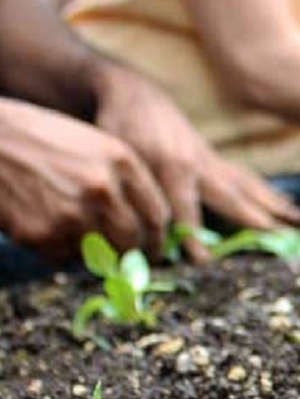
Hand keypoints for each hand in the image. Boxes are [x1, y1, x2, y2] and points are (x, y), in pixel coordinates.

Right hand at [0, 98, 167, 261]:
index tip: (154, 249)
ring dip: (91, 251)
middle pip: (133, 241)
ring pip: (100, 254)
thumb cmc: (43, 141)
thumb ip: (126, 182)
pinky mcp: (43, 234)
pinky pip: (64, 258)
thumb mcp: (94, 146)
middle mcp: (101, 187)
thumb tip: (150, 228)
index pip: (157, 216)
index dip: (158, 239)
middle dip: (131, 254)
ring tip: (71, 228)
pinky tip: (44, 224)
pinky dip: (59, 250)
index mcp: (120, 162)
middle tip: (125, 258)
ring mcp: (72, 213)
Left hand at [93, 64, 299, 261]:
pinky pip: (250, 181)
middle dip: (260, 221)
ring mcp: (213, 163)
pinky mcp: (218, 161)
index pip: (184, 209)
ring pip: (250, 188)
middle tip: (287, 242)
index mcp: (171, 168)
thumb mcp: (118, 158)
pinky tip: (290, 207)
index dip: (192, 236)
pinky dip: (272, 195)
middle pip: (235, 199)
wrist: (135, 95)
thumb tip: (137, 232)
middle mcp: (200, 166)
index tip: (204, 262)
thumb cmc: (120, 129)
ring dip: (278, 208)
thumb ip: (134, 191)